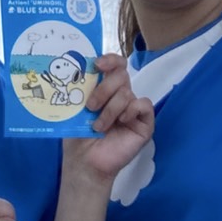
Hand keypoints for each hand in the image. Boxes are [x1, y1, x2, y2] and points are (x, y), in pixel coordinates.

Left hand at [66, 53, 153, 182]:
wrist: (85, 161)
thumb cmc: (78, 135)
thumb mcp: (76, 107)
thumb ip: (82, 88)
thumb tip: (79, 68)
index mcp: (106, 88)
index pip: (116, 64)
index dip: (110, 59)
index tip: (97, 65)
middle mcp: (122, 96)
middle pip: (121, 75)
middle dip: (104, 88)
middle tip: (90, 106)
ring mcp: (133, 110)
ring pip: (127, 93)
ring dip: (110, 109)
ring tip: (99, 126)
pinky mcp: (145, 124)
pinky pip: (144, 105)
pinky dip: (131, 110)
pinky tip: (121, 122)